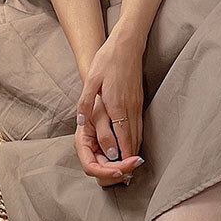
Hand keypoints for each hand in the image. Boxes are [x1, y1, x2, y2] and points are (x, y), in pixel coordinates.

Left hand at [76, 44, 143, 183]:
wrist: (126, 45)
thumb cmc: (106, 61)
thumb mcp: (91, 80)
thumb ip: (86, 102)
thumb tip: (81, 121)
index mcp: (117, 105)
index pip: (123, 138)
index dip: (123, 156)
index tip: (121, 171)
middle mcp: (130, 108)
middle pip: (133, 140)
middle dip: (130, 159)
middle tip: (125, 175)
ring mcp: (136, 105)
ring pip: (138, 133)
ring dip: (134, 150)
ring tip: (130, 166)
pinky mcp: (139, 101)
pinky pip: (139, 125)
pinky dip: (136, 138)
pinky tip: (133, 145)